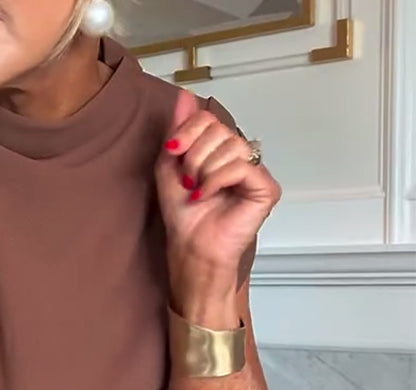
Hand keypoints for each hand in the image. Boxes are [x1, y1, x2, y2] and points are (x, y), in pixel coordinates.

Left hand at [156, 87, 280, 295]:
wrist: (191, 248)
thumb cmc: (183, 216)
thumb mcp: (169, 166)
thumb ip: (178, 131)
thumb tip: (185, 95)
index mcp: (220, 151)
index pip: (209, 118)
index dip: (188, 130)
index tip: (173, 150)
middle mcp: (241, 158)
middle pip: (220, 129)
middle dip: (195, 154)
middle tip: (189, 179)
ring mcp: (256, 172)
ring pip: (232, 145)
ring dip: (205, 169)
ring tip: (199, 190)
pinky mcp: (266, 188)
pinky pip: (242, 166)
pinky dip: (218, 180)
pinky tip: (207, 196)